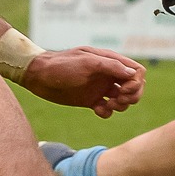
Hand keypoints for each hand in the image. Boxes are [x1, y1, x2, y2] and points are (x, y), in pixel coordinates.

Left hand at [20, 47, 146, 117]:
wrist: (37, 76)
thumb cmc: (61, 65)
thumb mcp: (87, 62)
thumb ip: (111, 66)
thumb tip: (133, 75)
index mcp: (109, 62)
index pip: (136, 71)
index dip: (136, 82)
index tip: (124, 89)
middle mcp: (108, 75)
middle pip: (134, 87)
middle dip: (132, 96)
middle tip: (118, 100)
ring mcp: (100, 88)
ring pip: (123, 99)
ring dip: (121, 105)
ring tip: (108, 106)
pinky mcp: (91, 100)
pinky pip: (107, 109)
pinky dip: (107, 113)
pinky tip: (97, 111)